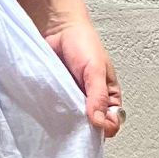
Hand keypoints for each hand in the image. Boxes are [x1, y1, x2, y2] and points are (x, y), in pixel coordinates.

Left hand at [6, 0, 124, 138]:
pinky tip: (46, 118)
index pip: (112, 122)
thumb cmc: (82, 43)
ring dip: (66, 126)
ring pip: (71, 123)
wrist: (55, 26)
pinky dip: (51, 117)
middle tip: (73, 130)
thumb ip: (98, 96)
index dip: (106, 128)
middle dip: (84, 131)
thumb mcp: (95, 70)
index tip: (95, 125)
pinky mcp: (52, 97)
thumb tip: (99, 123)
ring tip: (58, 125)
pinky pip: (53, 113)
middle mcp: (90, 101)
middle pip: (90, 127)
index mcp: (108, 95)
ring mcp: (70, 100)